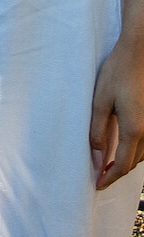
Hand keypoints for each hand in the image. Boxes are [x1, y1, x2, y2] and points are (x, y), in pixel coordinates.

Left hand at [89, 35, 143, 188]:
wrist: (139, 51)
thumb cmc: (118, 72)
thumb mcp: (101, 100)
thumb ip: (98, 131)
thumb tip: (97, 157)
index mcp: (134, 130)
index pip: (123, 165)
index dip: (110, 178)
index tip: (98, 185)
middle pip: (135, 163)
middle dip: (118, 172)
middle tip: (101, 175)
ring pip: (143, 154)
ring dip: (128, 161)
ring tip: (110, 163)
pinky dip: (136, 150)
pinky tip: (126, 144)